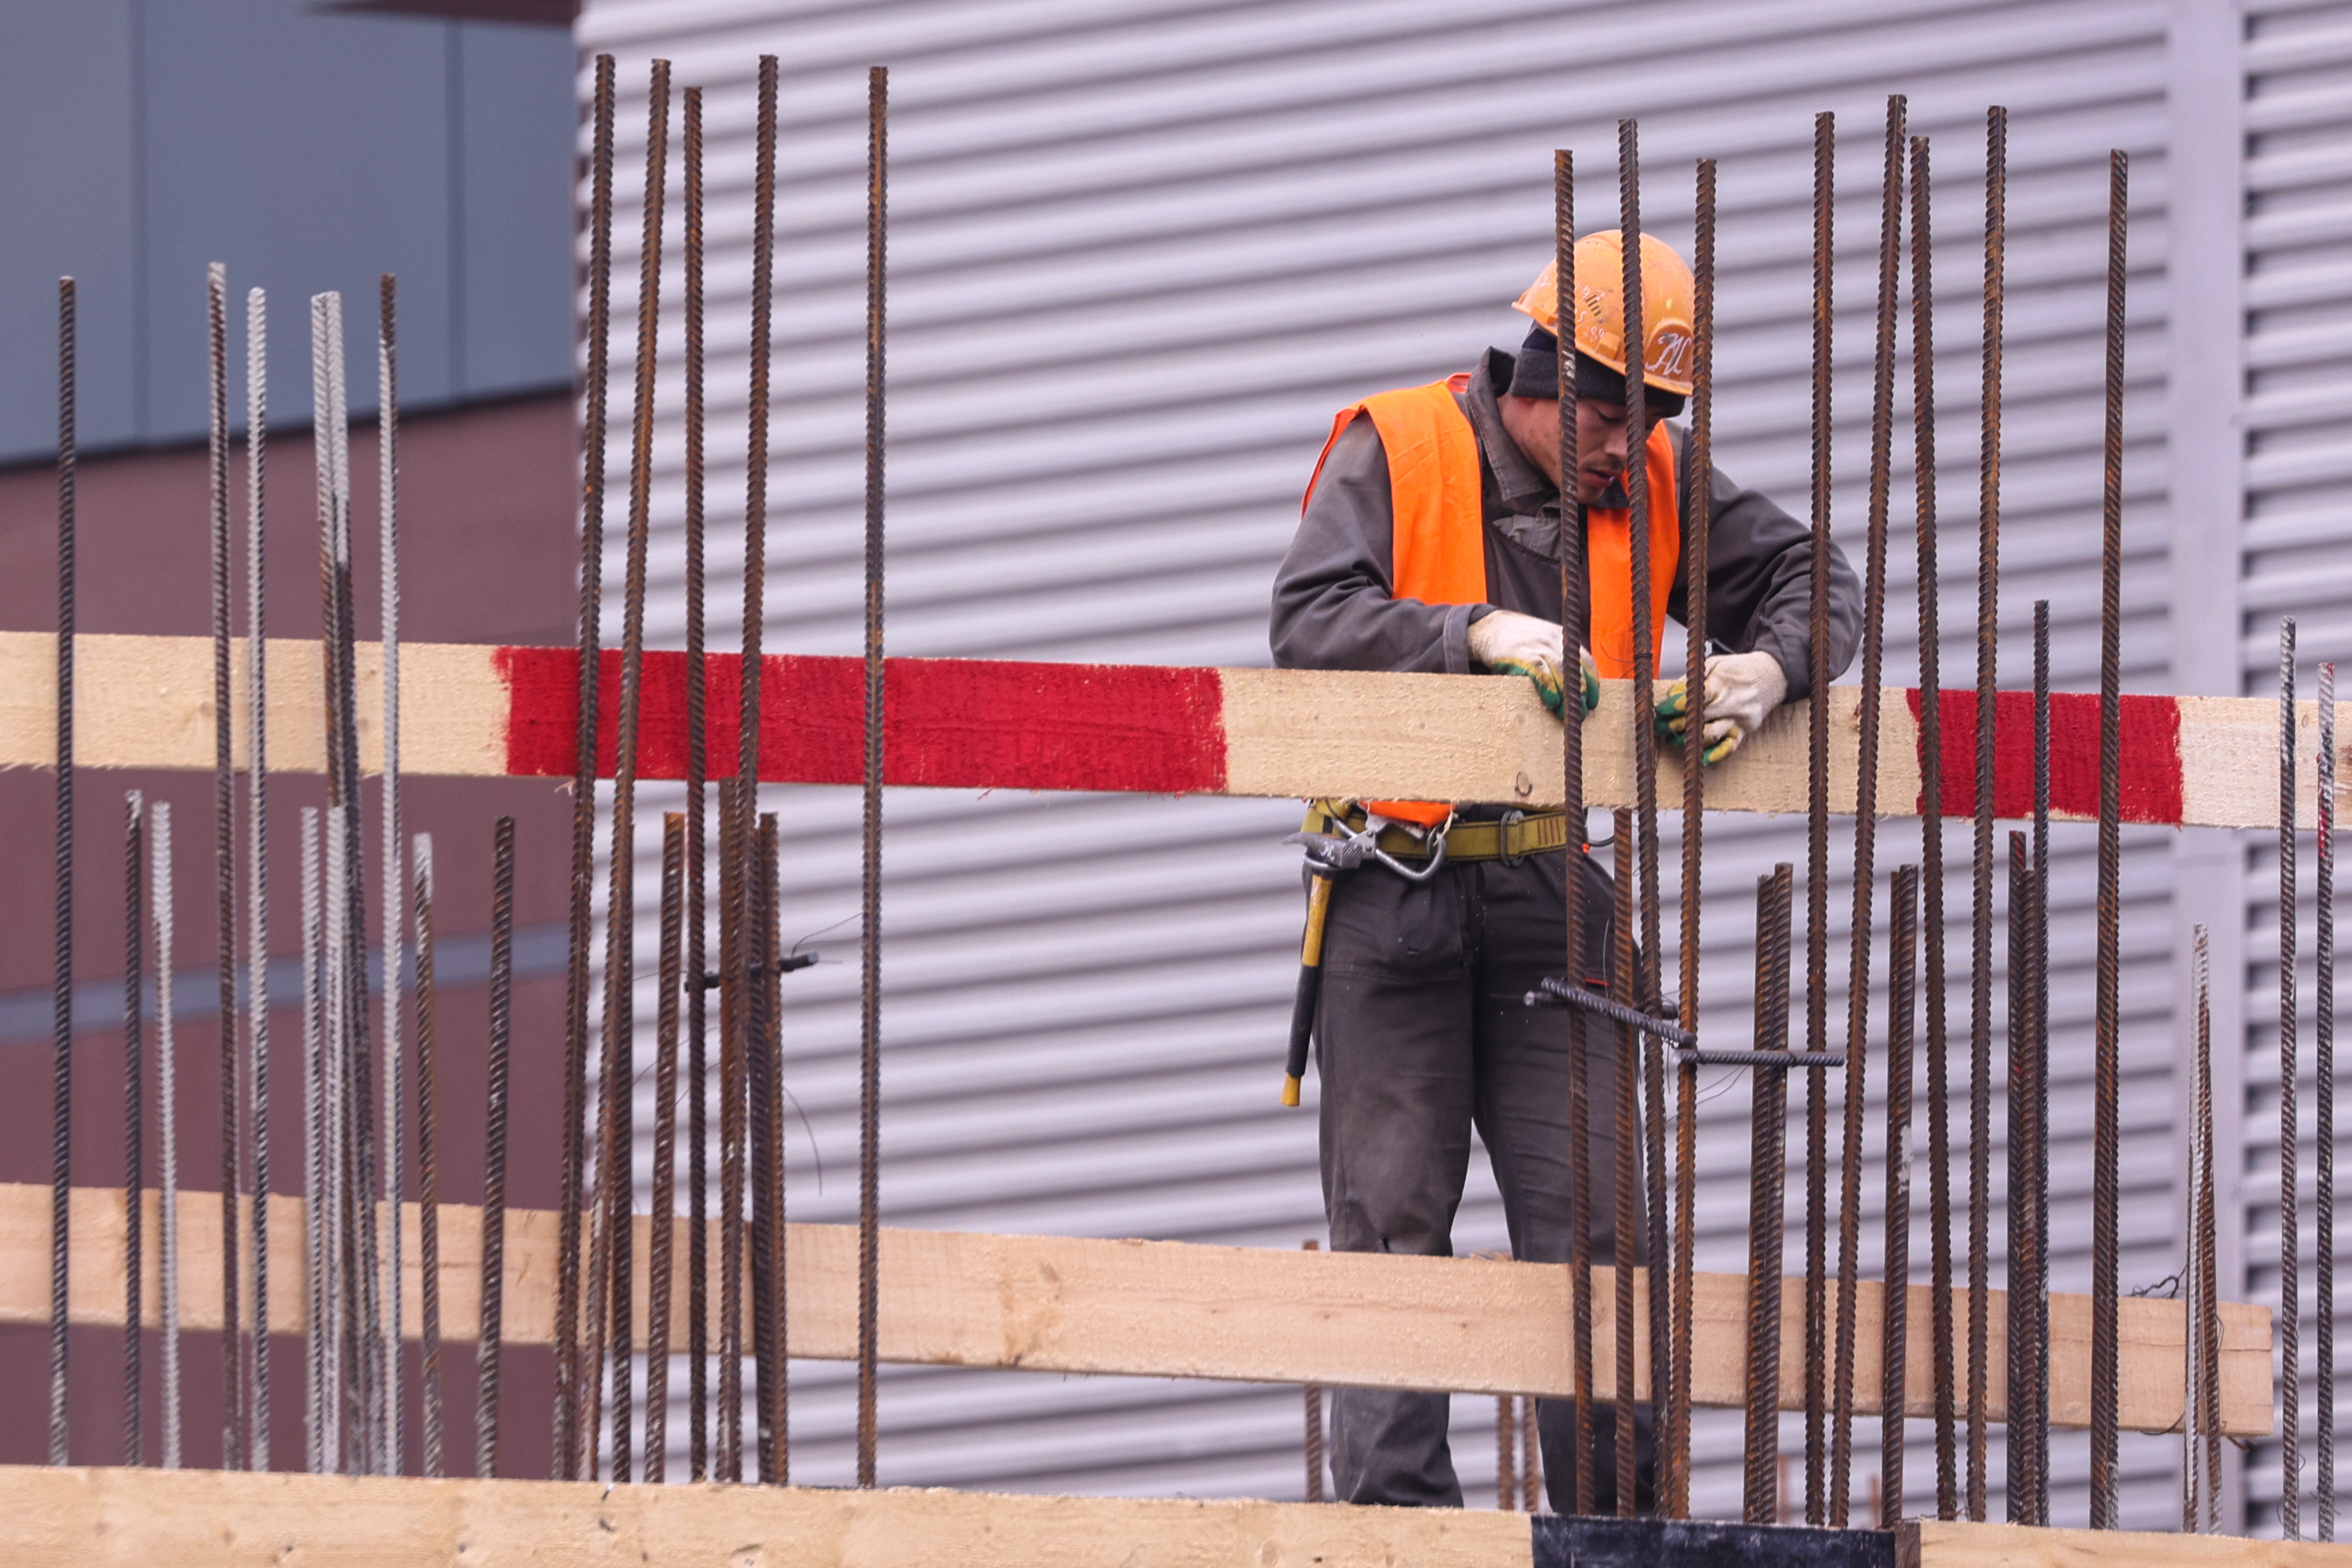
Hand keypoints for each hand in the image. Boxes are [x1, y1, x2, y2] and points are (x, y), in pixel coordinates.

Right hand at [1467, 611, 1599, 716]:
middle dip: (1580, 693)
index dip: (1592, 683)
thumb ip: (1559, 657)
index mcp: (1562, 637)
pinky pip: (1540, 672)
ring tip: (1568, 714)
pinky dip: (1548, 687)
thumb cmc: (1519, 641)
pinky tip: (1552, 700)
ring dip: (1566, 695)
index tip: (1593, 702)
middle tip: (1581, 713)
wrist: (1491, 626)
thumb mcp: (1543, 641)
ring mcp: (1537, 646)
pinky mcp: (1521, 654)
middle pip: (1573, 668)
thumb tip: (1576, 687)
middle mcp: (1553, 640)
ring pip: (1559, 672)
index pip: (1585, 660)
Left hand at [1653, 649, 1787, 763]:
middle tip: (1660, 726)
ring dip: (1688, 740)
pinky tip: (1700, 757)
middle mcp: (1733, 703)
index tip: (1661, 710)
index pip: (1694, 698)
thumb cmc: (1738, 669)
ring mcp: (1741, 719)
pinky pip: (1730, 747)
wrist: (1772, 674)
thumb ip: (1692, 680)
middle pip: (1699, 718)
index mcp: (1722, 683)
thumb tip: (1671, 695)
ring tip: (1673, 738)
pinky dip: (1715, 754)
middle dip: (1675, 724)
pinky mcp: (1747, 731)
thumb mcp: (1714, 664)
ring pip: (1711, 735)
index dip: (1674, 706)